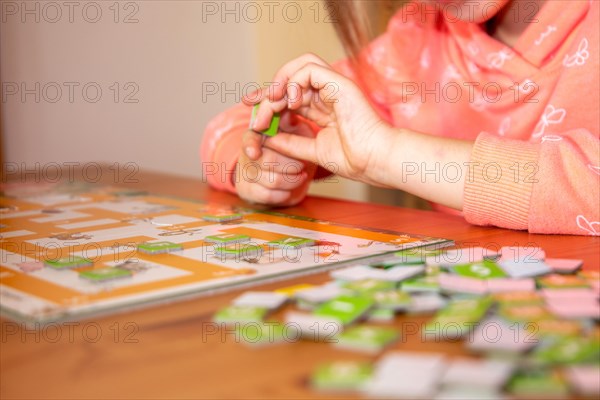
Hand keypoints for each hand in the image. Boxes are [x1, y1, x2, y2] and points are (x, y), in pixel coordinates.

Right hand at [236, 89, 317, 205]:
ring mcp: (246, 175)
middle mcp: (246, 155)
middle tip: (302, 162)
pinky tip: (292, 186)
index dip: (252, 146)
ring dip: (293, 179)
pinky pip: (270, 196)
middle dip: (290, 163)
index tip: (255, 152)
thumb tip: (291, 100)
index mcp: (254, 136)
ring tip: (301, 173)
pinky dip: (286, 193)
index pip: (249, 140)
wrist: (283, 173)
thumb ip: (289, 114)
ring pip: (273, 180)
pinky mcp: (249, 193)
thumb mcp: (291, 127)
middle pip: (267, 161)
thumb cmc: (288, 145)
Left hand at [252, 54, 394, 185]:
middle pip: (291, 79)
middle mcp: (328, 95)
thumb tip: (267, 138)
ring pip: (299, 67)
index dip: (270, 100)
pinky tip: (290, 102)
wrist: (374, 161)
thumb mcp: (312, 151)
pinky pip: (309, 68)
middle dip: (268, 91)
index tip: (251, 111)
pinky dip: (294, 81)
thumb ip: (290, 143)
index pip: (291, 96)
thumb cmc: (354, 159)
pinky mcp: (339, 83)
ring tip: (270, 104)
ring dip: (279, 83)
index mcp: (324, 109)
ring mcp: (334, 87)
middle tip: (252, 107)